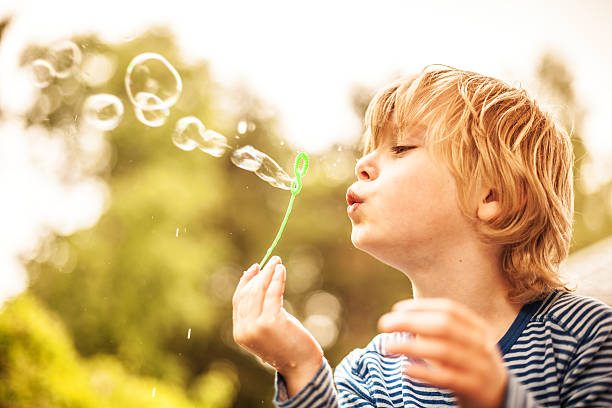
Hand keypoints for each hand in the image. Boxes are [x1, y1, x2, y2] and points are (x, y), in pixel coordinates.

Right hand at [232, 256, 323, 396]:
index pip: (238, 300)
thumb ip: (260, 313)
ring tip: (277, 262)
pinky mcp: (271, 321)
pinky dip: (276, 279)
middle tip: (271, 261)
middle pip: (248, 293)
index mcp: (240, 333)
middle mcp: (244, 330)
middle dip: (259, 274)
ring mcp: (256, 326)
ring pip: (258, 291)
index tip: (254, 268)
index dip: (245, 282)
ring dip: (268, 273)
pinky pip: (272, 293)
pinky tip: (281, 270)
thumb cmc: (288, 347)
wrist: (302, 367)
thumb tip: (263, 282)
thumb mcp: (268, 330)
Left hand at [378, 298, 506, 407]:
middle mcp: (481, 344)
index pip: (449, 309)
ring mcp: (480, 366)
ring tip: (386, 347)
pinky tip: (405, 369)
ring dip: (411, 346)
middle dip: (411, 322)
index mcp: (478, 328)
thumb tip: (400, 319)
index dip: (421, 307)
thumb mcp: (460, 343)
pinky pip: (447, 378)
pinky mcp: (474, 388)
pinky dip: (424, 372)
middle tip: (384, 324)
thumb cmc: (469, 365)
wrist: (500, 399)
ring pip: (444, 351)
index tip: (396, 309)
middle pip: (444, 326)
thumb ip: (436, 330)